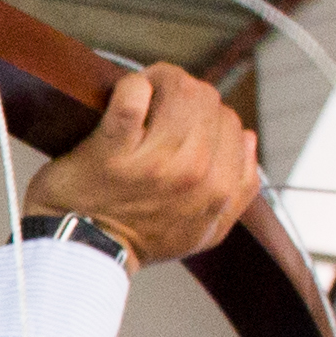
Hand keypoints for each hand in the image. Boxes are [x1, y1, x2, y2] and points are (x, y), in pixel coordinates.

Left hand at [25, 61, 257, 262]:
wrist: (86, 252)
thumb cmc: (138, 238)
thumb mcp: (206, 231)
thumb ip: (239, 191)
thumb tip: (249, 141)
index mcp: (220, 189)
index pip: (232, 121)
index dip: (206, 117)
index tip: (181, 121)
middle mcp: (194, 172)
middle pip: (207, 99)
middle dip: (184, 95)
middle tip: (159, 106)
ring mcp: (153, 160)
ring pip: (180, 88)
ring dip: (160, 83)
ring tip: (144, 97)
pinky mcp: (112, 149)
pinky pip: (132, 97)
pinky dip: (130, 88)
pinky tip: (126, 96)